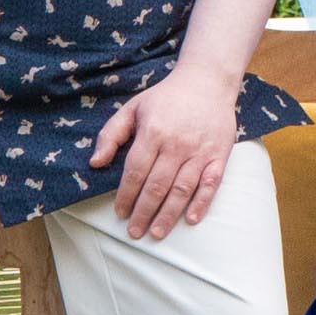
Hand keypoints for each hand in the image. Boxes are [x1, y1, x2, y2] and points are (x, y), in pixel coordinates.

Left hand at [91, 61, 240, 237]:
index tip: (119, 212)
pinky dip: (202, 203)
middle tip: (135, 232)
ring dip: (168, 215)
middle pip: (157, 186)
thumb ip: (111, 134)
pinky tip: (191, 219)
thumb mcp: (133, 108)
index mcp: (153, 131)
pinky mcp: (219, 155)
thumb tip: (96, 163)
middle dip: (143, 212)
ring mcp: (200, 151)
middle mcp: (177, 144)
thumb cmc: (166, 97)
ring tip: (156, 233)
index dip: (126, 195)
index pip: (136, 171)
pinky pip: (211, 184)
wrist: (207, 81)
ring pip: (182, 189)